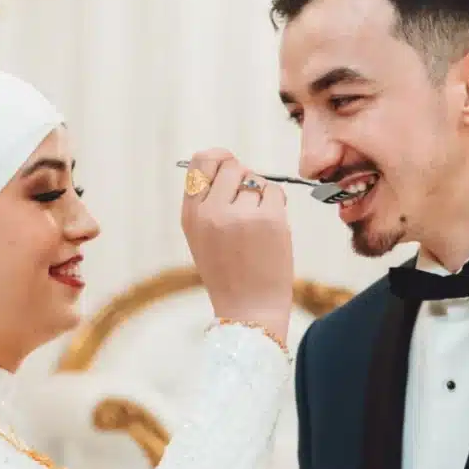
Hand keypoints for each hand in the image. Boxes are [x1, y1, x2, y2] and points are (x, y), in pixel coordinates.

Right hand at [181, 149, 293, 344]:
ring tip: (258, 226)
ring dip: (261, 196)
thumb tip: (230, 163)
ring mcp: (240, 215)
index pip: (200, 162)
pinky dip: (277, 205)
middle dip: (243, 178)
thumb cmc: (229, 273)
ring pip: (256, 180)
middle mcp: (211, 212)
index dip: (218, 159)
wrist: (249, 309)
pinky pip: (276, 192)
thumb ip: (207, 202)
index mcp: (191, 215)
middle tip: (247, 204)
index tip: (228, 166)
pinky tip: (271, 229)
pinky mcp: (269, 220)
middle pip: (232, 165)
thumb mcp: (202, 237)